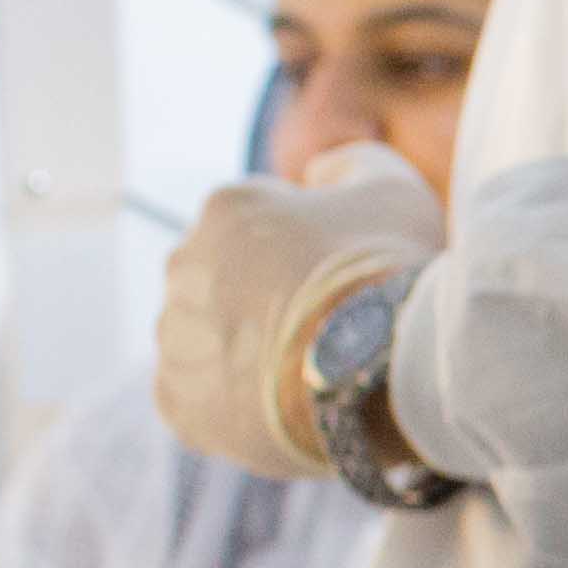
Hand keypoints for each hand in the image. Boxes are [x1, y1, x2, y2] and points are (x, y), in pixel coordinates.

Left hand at [152, 149, 441, 478]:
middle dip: (266, 295)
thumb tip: (317, 175)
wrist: (382, 372)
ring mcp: (174, 337)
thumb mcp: (393, 188)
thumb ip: (349, 165)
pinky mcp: (177, 403)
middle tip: (329, 325)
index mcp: (227, 207)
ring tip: (311, 372)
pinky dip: (232, 400)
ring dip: (248, 348)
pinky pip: (198, 395)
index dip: (312, 246)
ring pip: (209, 338)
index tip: (347, 273)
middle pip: (227, 279)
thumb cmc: (391, 272)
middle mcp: (183, 264)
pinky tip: (283, 403)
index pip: (263, 220)